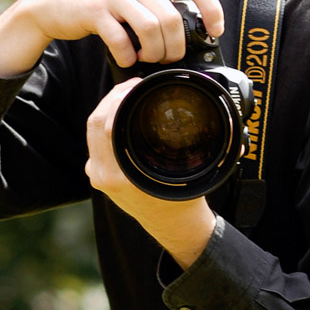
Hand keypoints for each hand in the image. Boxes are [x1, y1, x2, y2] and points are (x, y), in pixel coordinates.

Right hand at [0, 0, 223, 76]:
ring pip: (152, 29)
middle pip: (173, 20)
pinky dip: (128, 56)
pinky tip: (126, 58)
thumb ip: (158, 6)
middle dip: (174, 48)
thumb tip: (188, 37)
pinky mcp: (95, 9)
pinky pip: (121, 39)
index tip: (215, 31)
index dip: (212, 8)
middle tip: (166, 59)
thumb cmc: (101, 5)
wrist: (53, 2)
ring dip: (153, 53)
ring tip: (146, 58)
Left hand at [85, 80, 215, 269]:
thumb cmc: (181, 201)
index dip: (119, 97)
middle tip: (131, 84)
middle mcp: (104, 175)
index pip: (106, 124)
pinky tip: (119, 113)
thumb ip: (193, 146)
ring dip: (107, 107)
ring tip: (126, 93)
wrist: (171, 225)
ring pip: (92, 130)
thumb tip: (218, 123)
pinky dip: (105, 122)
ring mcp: (97, 175)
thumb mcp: (188, 170)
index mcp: (120, 175)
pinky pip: (95, 141)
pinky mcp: (98, 174)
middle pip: (95, 123)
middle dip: (112, 97)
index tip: (135, 84)